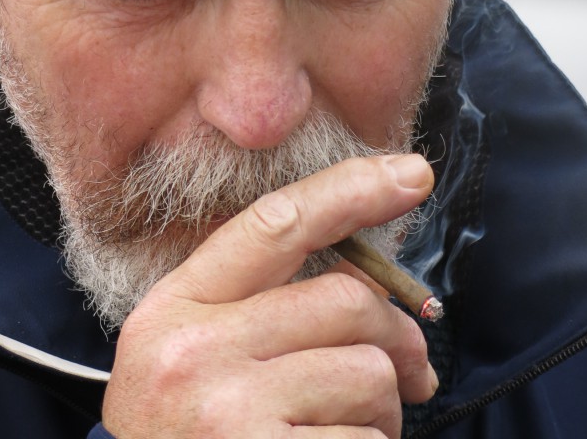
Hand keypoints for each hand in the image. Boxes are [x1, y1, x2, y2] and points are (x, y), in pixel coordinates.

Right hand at [102, 153, 437, 438]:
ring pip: (369, 372)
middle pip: (346, 300)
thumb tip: (376, 283)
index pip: (274, 223)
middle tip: (412, 373)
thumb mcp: (192, 357)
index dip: (350, 191)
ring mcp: (228, 414)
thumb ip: (266, 305)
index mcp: (174, 309)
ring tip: (349, 430)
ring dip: (386, 409)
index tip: (411, 173)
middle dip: (397, 336)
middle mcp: (194, 353)